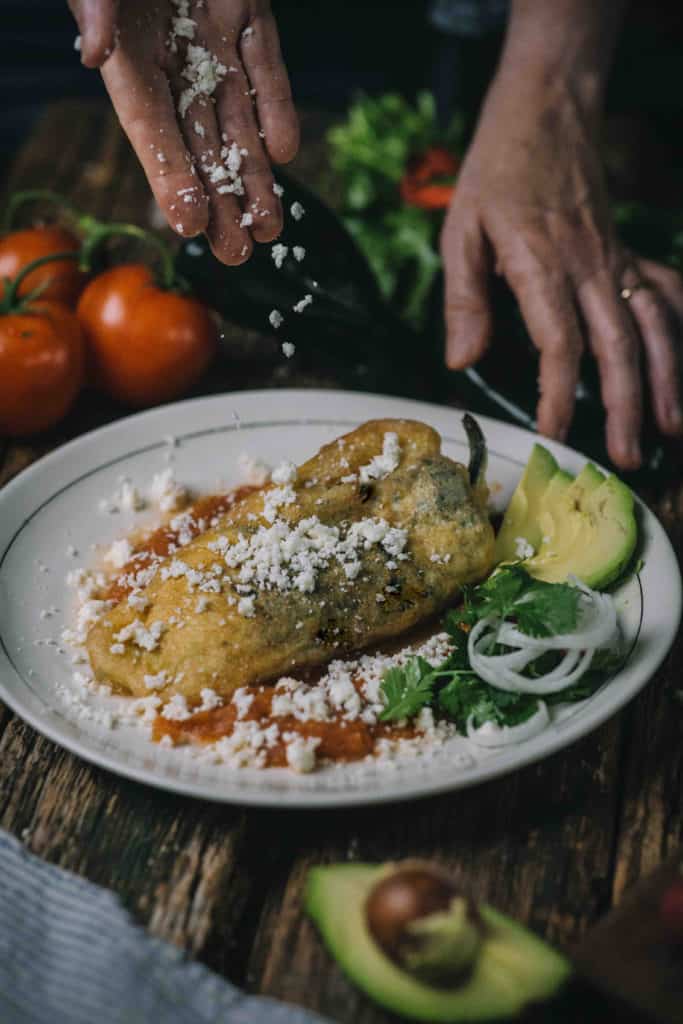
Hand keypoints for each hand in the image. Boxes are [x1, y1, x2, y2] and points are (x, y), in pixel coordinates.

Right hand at [68, 0, 298, 263]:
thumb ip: (95, 5)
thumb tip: (95, 55)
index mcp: (128, 56)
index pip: (150, 129)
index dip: (169, 177)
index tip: (189, 226)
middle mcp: (170, 57)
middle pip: (199, 141)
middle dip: (221, 199)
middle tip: (239, 254)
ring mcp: (210, 36)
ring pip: (237, 118)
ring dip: (256, 173)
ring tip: (272, 226)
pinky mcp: (245, 11)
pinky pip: (264, 64)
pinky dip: (277, 105)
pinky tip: (287, 152)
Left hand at [441, 72, 682, 468]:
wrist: (546, 109)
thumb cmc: (497, 171)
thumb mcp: (461, 230)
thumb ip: (464, 298)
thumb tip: (461, 362)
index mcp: (541, 263)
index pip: (559, 342)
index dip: (559, 394)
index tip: (554, 434)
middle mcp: (588, 266)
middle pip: (617, 345)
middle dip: (625, 405)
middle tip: (626, 457)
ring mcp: (615, 259)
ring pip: (652, 325)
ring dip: (665, 379)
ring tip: (670, 428)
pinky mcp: (626, 252)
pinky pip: (664, 291)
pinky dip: (679, 329)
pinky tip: (682, 368)